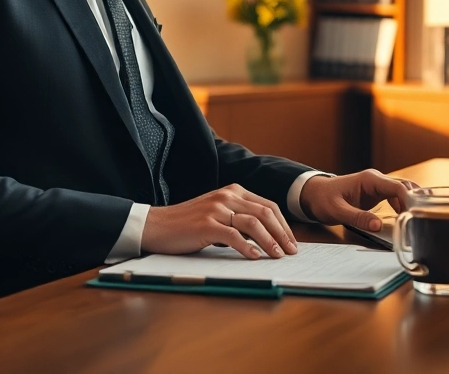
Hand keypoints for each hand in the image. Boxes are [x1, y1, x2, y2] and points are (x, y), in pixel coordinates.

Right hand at [142, 183, 297, 259]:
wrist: (156, 225)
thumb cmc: (187, 224)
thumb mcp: (217, 214)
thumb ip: (238, 219)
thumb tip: (265, 238)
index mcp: (233, 191)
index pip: (268, 206)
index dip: (283, 224)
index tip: (291, 241)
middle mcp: (227, 196)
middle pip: (265, 213)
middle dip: (282, 233)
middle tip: (291, 251)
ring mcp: (217, 209)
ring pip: (253, 223)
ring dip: (270, 241)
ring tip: (277, 255)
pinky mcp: (206, 224)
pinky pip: (233, 235)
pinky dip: (247, 247)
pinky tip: (255, 257)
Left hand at [300, 169, 418, 231]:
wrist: (313, 194)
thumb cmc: (323, 200)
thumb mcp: (338, 211)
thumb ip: (358, 218)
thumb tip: (379, 226)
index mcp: (370, 180)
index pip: (398, 187)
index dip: (409, 200)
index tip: (415, 216)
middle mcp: (377, 180)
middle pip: (405, 187)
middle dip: (415, 202)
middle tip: (422, 220)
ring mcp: (378, 186)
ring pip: (403, 191)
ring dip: (410, 204)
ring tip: (417, 221)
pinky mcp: (377, 193)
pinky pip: (396, 196)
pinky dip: (404, 205)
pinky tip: (407, 217)